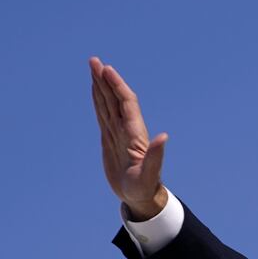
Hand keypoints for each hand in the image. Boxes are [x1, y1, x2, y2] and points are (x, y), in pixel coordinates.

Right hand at [89, 56, 168, 219]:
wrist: (141, 197)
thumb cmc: (146, 188)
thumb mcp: (150, 174)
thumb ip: (156, 156)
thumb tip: (164, 137)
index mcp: (135, 134)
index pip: (126, 104)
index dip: (117, 86)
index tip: (107, 70)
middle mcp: (127, 129)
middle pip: (115, 98)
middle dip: (105, 80)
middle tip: (94, 61)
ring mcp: (118, 133)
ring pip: (108, 104)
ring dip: (101, 86)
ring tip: (93, 68)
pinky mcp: (110, 139)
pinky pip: (103, 115)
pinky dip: (98, 101)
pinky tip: (95, 92)